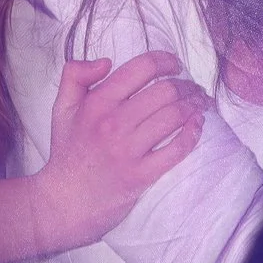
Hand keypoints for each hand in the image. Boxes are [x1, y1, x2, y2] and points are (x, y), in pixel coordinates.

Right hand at [35, 53, 206, 245]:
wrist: (64, 202)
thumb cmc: (68, 152)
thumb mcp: (62, 107)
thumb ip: (75, 74)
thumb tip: (106, 61)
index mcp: (97, 102)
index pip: (142, 68)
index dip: (165, 60)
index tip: (174, 64)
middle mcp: (114, 123)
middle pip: (165, 91)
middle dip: (186, 85)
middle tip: (193, 87)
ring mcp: (128, 151)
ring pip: (174, 116)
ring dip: (194, 105)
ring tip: (200, 103)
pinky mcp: (141, 175)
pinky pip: (176, 150)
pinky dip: (192, 134)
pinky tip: (198, 125)